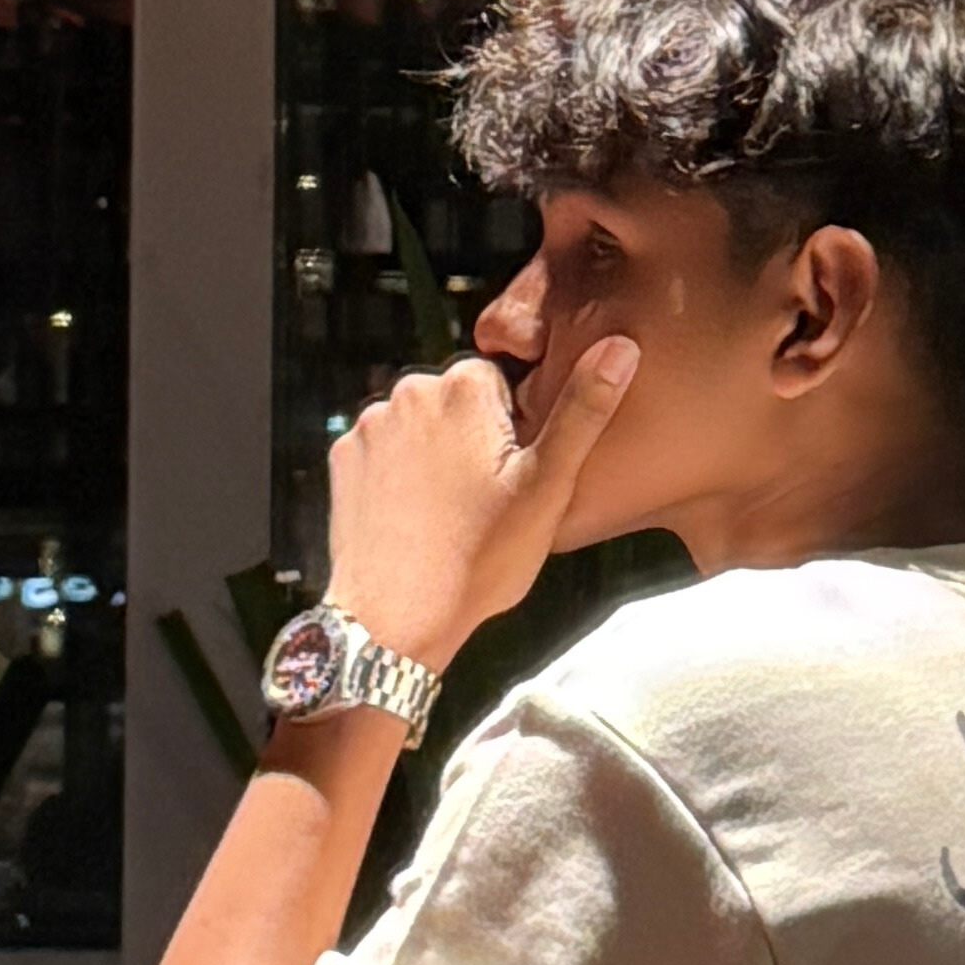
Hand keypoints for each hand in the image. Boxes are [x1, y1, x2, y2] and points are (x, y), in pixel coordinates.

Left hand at [321, 337, 638, 675]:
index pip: (502, 382)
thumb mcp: (548, 486)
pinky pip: (383, 450)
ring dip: (435, 454)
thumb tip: (621, 346)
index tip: (515, 475)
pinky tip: (414, 516)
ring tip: (450, 513)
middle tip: (486, 500)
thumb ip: (583, 410)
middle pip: (457, 402)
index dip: (515, 430)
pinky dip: (398, 474)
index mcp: (464, 387)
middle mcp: (408, 392)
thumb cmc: (478, 559)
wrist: (394, 619)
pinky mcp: (342, 458)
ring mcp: (369, 426)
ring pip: (420, 426)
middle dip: (472, 437)